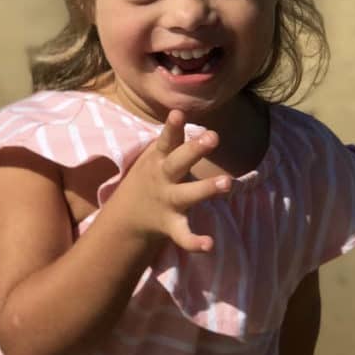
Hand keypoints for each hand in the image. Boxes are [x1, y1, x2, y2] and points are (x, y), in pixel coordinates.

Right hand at [111, 110, 231, 252]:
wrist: (127, 217)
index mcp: (159, 159)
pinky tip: (209, 245)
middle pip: (178, 162)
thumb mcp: (154, 155)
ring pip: (188, 195)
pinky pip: (183, 234)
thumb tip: (186, 109)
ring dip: (206, 188)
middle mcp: (163, 178)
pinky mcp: (171, 224)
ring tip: (228, 183)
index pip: (166, 139)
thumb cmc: (151, 177)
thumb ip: (172, 137)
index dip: (172, 126)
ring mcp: (167, 202)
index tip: (178, 113)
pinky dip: (195, 242)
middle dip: (194, 149)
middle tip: (214, 136)